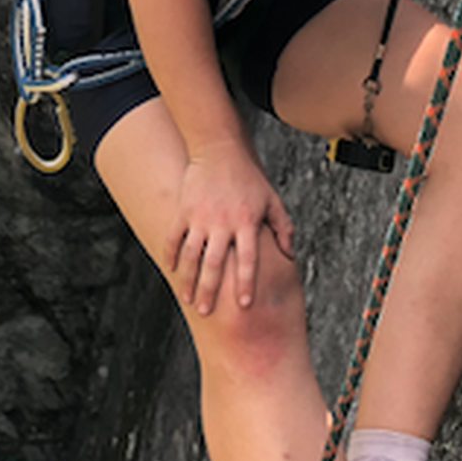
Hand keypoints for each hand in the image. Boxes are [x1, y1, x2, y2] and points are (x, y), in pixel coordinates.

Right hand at [165, 139, 294, 315]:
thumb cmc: (247, 177)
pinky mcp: (183, 210)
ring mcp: (200, 217)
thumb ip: (282, 227)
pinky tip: (171, 270)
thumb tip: (290, 255)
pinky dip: (171, 255)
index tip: (244, 305)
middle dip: (210, 290)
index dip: (246, 283)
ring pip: (191, 255)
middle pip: (214, 263)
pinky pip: (173, 237)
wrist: (218, 148)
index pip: (247, 259)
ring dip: (188, 279)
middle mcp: (222, 222)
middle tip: (206, 312)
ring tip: (188, 299)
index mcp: (246, 222)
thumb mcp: (271, 200)